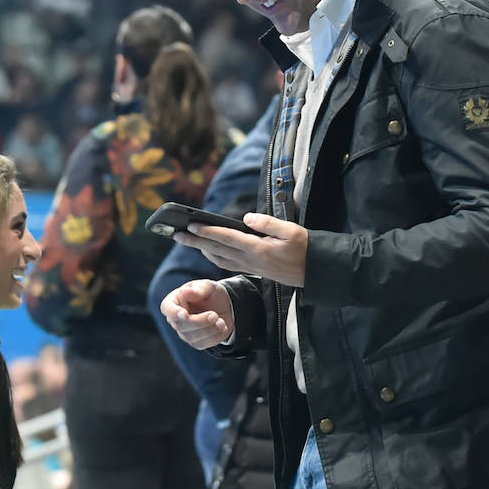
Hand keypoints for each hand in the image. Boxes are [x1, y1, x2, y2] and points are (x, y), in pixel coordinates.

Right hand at [161, 279, 233, 349]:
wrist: (223, 306)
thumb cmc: (211, 293)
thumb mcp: (208, 286)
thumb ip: (199, 289)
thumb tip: (185, 291)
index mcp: (174, 301)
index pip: (167, 308)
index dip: (174, 313)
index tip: (185, 314)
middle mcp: (175, 319)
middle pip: (181, 326)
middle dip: (199, 322)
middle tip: (214, 315)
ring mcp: (184, 332)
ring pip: (191, 338)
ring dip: (209, 330)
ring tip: (221, 321)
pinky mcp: (195, 342)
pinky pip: (202, 344)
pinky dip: (214, 336)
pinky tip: (222, 327)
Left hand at [174, 213, 307, 287]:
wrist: (313, 271)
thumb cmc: (304, 248)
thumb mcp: (292, 231)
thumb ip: (268, 223)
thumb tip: (248, 217)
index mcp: (258, 249)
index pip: (227, 238)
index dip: (207, 231)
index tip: (191, 225)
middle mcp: (249, 259)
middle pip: (216, 249)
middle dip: (194, 241)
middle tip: (176, 233)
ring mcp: (250, 266)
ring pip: (219, 258)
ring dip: (201, 249)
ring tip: (187, 240)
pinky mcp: (252, 270)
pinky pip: (227, 264)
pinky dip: (213, 257)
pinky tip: (208, 251)